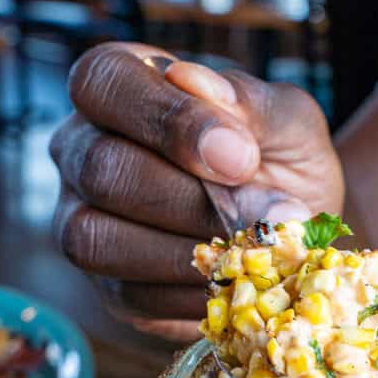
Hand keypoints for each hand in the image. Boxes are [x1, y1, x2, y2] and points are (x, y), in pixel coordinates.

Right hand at [50, 44, 342, 338]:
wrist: (293, 234)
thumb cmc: (280, 162)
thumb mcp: (287, 122)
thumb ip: (250, 103)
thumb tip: (197, 84)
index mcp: (120, 86)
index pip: (105, 83)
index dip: (169, 120)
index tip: (241, 156)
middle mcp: (84, 149)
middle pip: (101, 168)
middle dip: (190, 198)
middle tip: (264, 214)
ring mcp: (84, 220)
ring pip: (96, 238)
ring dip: (186, 249)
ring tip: (253, 247)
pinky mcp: (110, 287)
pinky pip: (130, 295)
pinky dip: (193, 290)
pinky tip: (239, 278)